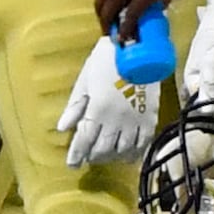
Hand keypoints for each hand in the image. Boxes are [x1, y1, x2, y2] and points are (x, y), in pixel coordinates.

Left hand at [57, 34, 154, 167]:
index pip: (85, 140)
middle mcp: (117, 120)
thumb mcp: (84, 80)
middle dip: (93, 157)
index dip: (77, 154)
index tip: (72, 165)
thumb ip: (75, 106)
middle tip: (87, 158)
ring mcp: (136, 121)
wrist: (138, 48)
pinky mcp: (151, 118)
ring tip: (105, 157)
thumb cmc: (105, 61)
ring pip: (123, 150)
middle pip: (103, 149)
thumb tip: (63, 128)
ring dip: (111, 157)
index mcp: (98, 110)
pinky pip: (143, 144)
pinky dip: (134, 154)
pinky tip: (127, 156)